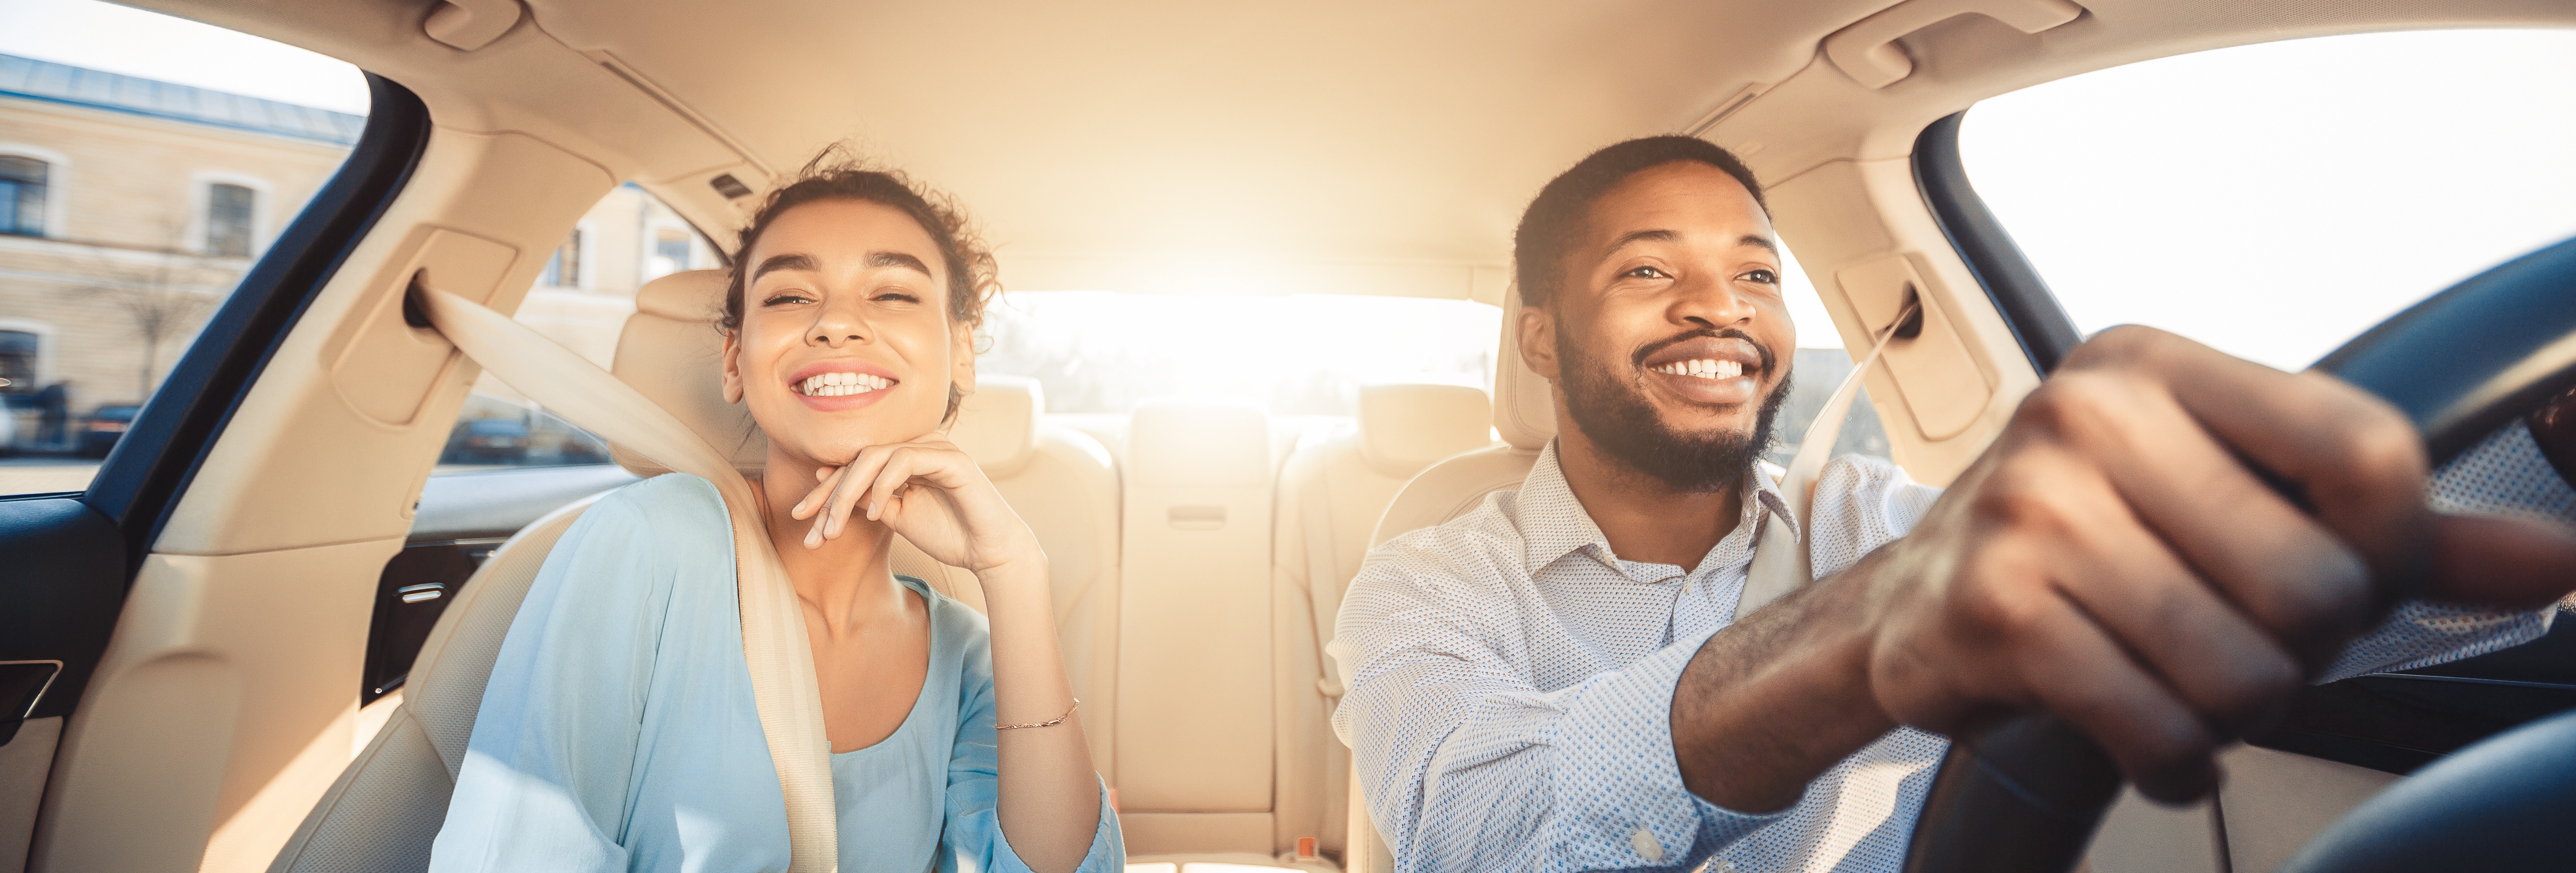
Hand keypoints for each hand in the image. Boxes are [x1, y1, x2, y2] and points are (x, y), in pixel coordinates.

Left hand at [789, 437, 1044, 575]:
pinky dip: (883, 486)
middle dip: (828, 493)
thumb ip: (867, 498)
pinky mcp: (951, 459)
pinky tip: (875, 514)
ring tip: (833, 528)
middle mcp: (920, 445)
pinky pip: (904, 462)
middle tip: (806, 523)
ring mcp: (937, 448)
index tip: (799, 517)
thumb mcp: (897, 517)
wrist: (992, 552)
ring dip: (847, 492)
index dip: (825, 490)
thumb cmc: (950, 534)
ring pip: (876, 457)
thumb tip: (827, 482)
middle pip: (860, 458)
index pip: (857, 465)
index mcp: (907, 457)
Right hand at [1852, 326, 2575, 801]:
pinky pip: (2162, 726)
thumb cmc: (2088, 544)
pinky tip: (2144, 733)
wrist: (1913, 604)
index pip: (2368, 453)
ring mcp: (2031, 509)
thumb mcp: (2227, 499)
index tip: (2342, 579)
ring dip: (2232, 714)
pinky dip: (2174, 761)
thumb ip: (2390, 531)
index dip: (2389, 551)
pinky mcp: (1996, 609)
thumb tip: (2556, 558)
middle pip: (2317, 587)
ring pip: (2244, 671)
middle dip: (2296, 651)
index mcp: (2152, 365)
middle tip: (2229, 638)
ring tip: (2177, 683)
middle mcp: (2085, 415)